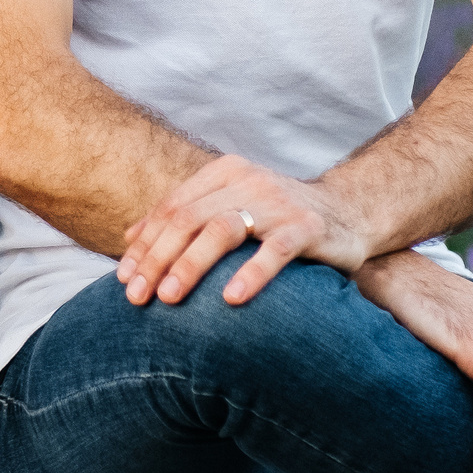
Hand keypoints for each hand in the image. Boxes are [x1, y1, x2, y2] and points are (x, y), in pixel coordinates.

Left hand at [117, 154, 373, 306]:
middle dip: (157, 259)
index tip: (123, 279)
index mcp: (224, 174)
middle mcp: (247, 182)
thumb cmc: (277, 218)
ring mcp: (278, 203)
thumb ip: (184, 217)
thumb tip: (129, 236)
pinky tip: (231, 299)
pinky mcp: (308, 226)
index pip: (172, 208)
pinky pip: (276, 250)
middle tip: (136, 297)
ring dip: (190, 265)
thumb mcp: (229, 208)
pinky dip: (252, 273)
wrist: (349, 212)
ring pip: (222, 230)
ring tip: (169, 298)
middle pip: (188, 219)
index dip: (144, 244)